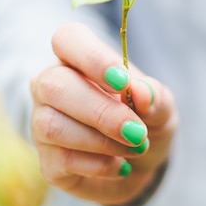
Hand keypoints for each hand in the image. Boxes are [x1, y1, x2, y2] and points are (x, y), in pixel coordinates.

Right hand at [30, 23, 177, 205]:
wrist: (142, 166)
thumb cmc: (147, 121)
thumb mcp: (162, 107)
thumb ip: (155, 96)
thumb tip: (142, 92)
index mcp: (79, 60)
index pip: (67, 39)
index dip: (92, 58)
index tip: (122, 82)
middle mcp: (51, 86)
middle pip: (54, 86)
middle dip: (101, 112)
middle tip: (137, 131)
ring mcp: (42, 124)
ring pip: (52, 126)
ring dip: (102, 141)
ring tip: (135, 147)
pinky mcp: (46, 161)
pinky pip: (61, 160)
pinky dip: (100, 165)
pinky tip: (120, 165)